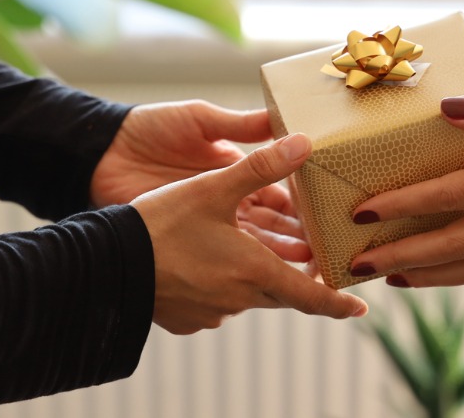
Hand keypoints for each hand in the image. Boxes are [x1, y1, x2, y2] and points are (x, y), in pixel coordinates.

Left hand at [91, 100, 308, 260]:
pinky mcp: (184, 243)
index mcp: (230, 170)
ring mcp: (204, 226)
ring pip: (250, 248)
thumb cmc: (149, 129)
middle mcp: (222, 201)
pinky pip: (220, 262)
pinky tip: (262, 283)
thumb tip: (284, 121)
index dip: (300, 205)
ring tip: (307, 271)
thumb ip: (240, 125)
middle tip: (326, 252)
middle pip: (269, 225)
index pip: (275, 191)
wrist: (99, 154)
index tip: (325, 215)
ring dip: (277, 260)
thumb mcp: (199, 119)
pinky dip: (243, 273)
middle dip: (297, 238)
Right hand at [133, 133, 367, 333]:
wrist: (105, 264)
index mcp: (255, 271)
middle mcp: (239, 299)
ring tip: (247, 251)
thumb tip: (305, 143)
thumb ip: (261, 166)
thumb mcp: (213, 188)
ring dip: (253, 276)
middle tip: (304, 258)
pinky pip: (216, 303)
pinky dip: (218, 285)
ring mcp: (211, 313)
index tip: (358, 308)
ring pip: (247, 295)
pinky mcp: (187, 319)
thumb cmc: (161, 224)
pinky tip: (203, 263)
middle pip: (280, 291)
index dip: (337, 302)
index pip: (310, 296)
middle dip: (293, 277)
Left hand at [349, 92, 463, 287]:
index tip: (363, 210)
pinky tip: (444, 273)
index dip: (404, 204)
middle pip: (452, 245)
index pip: (450, 196)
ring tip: (389, 276)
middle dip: (401, 254)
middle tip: (357, 262)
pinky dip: (463, 275)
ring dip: (428, 274)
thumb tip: (447, 107)